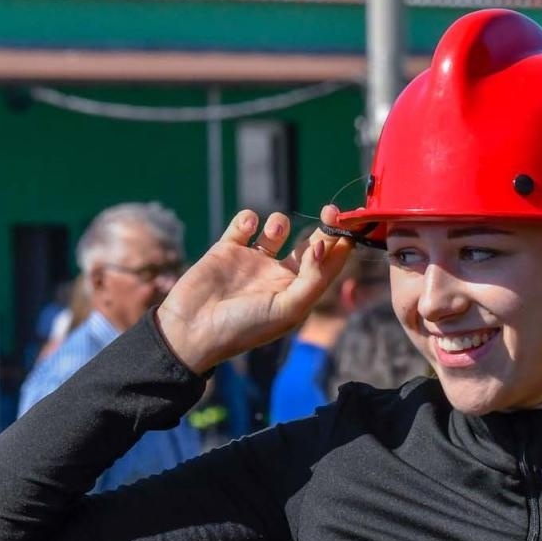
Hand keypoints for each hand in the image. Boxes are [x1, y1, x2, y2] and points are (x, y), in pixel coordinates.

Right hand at [156, 208, 355, 373]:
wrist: (192, 330)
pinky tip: (247, 228)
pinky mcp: (227, 250)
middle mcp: (277, 276)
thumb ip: (311, 279)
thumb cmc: (243, 327)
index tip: (349, 224)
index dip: (341, 245)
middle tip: (330, 210)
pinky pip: (244, 225)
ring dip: (280, 222)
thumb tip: (324, 247)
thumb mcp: (287, 310)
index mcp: (297, 293)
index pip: (327, 265)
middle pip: (308, 244)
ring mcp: (252, 262)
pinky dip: (248, 219)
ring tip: (275, 230)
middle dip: (323, 227)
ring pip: (277, 230)